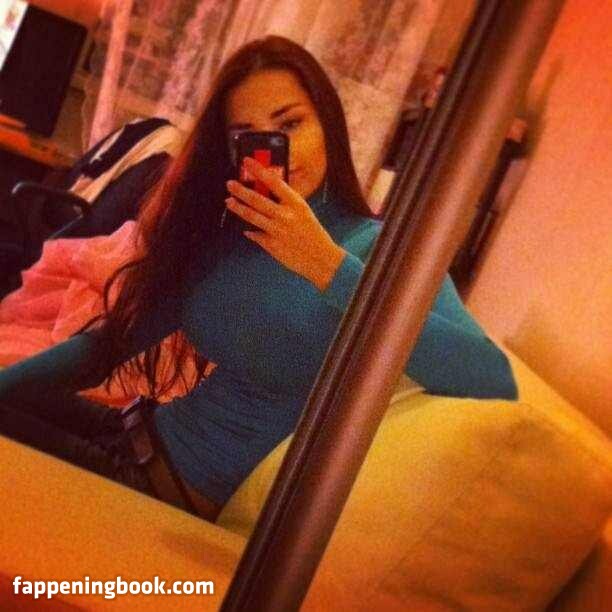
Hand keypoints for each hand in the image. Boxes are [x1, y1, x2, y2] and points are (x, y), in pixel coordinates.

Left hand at [226, 157, 345, 291]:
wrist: (321, 258)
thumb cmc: (313, 234)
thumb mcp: (304, 213)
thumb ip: (287, 204)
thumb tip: (266, 194)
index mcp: (296, 203)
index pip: (274, 181)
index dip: (258, 170)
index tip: (247, 162)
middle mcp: (285, 215)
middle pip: (257, 199)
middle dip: (241, 190)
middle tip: (230, 184)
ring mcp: (277, 231)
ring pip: (252, 216)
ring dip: (238, 208)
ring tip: (229, 201)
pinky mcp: (272, 245)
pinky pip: (255, 235)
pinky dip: (250, 231)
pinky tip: (246, 229)